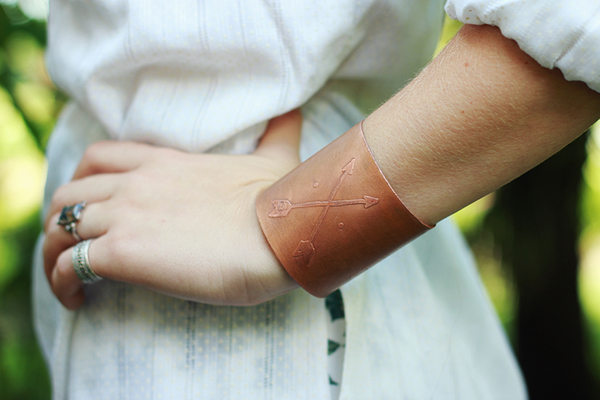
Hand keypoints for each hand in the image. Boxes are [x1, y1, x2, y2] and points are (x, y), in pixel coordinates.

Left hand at [43, 111, 301, 309]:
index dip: (82, 179)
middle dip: (61, 218)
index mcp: (164, 163)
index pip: (100, 157)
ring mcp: (126, 215)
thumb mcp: (277, 158)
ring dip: (54, 253)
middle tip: (72, 246)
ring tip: (66, 280)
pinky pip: (69, 264)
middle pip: (69, 192)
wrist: (281, 234)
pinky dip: (61, 281)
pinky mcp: (124, 252)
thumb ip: (278, 132)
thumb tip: (295, 112)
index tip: (87, 205)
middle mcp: (136, 184)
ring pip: (60, 226)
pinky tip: (75, 299)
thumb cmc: (280, 202)